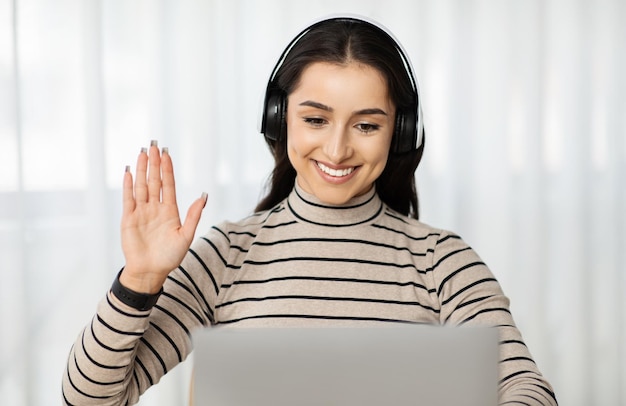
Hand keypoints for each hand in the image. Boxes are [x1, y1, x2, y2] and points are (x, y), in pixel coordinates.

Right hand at [120, 141, 206, 292]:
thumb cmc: (170, 257)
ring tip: (142, 153)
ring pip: (141, 186)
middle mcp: (155, 208)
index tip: (167, 154)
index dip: (168, 169)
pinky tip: (128, 173)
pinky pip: (128, 199)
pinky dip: (128, 186)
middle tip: (154, 145)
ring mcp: (141, 212)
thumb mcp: (186, 235)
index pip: (168, 185)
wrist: (150, 271)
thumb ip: (194, 215)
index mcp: (170, 211)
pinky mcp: (128, 219)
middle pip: (154, 181)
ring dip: (141, 169)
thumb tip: (203, 196)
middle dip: (155, 163)